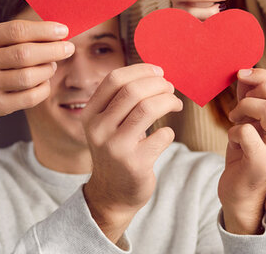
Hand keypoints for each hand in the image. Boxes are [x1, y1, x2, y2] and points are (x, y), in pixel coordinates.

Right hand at [0, 20, 73, 115]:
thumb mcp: (1, 37)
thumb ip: (26, 33)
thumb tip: (61, 33)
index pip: (16, 31)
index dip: (44, 30)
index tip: (64, 31)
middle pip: (24, 55)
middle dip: (52, 51)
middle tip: (68, 48)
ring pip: (28, 78)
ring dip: (47, 70)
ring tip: (51, 65)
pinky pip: (30, 97)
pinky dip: (44, 88)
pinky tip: (44, 81)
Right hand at [80, 64, 182, 243]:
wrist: (112, 194)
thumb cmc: (117, 150)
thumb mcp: (107, 124)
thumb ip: (121, 100)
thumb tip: (154, 73)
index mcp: (90, 114)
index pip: (114, 79)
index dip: (141, 70)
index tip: (159, 71)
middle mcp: (98, 130)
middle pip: (133, 91)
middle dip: (158, 84)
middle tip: (170, 88)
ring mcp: (116, 148)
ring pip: (147, 109)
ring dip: (168, 101)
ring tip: (175, 104)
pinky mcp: (135, 164)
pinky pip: (162, 136)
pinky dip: (169, 132)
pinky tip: (166, 136)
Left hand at [218, 68, 265, 234]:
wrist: (240, 192)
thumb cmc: (245, 152)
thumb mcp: (250, 119)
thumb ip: (251, 95)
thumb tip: (245, 72)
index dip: (265, 76)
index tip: (242, 76)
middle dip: (262, 86)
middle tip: (243, 99)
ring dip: (245, 106)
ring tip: (235, 118)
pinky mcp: (262, 163)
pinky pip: (246, 131)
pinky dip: (233, 130)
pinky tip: (233, 139)